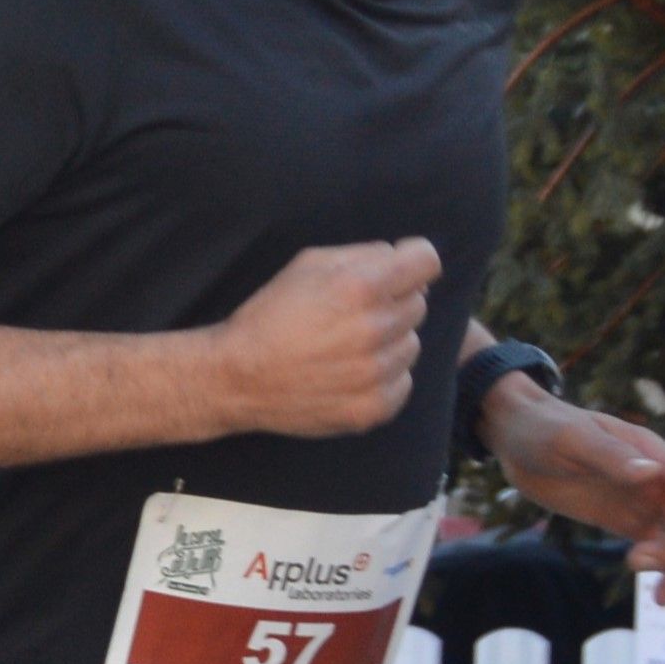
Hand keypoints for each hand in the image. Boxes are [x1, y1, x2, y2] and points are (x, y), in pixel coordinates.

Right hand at [198, 239, 439, 438]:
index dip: (414, 262)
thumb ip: (362, 254)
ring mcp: (376, 374)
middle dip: (394, 302)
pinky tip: (351, 374)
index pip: (427, 262)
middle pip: (419, 303)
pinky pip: (403, 382)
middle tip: (354, 314)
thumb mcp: (308, 264)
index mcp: (361, 287)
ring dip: (389, 342)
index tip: (402, 270)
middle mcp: (374, 329)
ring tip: (349, 347)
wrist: (237, 379)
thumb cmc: (270, 316)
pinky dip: (384, 377)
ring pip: (412, 345)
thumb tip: (401, 258)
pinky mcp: (373, 408)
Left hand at [482, 372, 664, 608]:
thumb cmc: (544, 427)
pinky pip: (651, 547)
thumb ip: (611, 457)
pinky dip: (657, 570)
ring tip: (664, 600)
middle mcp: (655, 481)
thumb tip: (652, 474)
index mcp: (653, 455)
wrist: (516, 437)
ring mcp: (640, 502)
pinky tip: (656, 596)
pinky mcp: (621, 520)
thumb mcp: (572, 439)